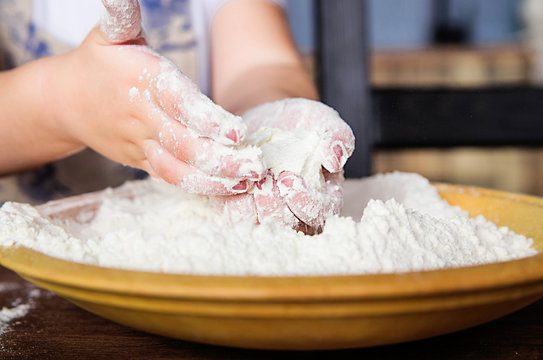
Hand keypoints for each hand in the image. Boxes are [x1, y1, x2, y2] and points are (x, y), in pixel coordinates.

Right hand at [49, 0, 264, 194]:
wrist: (63, 102)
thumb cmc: (98, 62)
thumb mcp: (109, 34)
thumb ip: (122, 14)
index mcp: (140, 81)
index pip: (177, 102)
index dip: (206, 119)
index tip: (236, 132)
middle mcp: (141, 116)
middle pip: (183, 144)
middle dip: (220, 158)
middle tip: (254, 165)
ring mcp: (140, 144)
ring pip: (177, 168)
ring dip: (212, 179)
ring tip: (245, 182)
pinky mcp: (140, 162)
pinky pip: (170, 177)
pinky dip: (197, 186)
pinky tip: (225, 189)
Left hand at [218, 98, 353, 232]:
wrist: (269, 118)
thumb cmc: (304, 123)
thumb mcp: (325, 123)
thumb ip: (336, 138)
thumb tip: (334, 159)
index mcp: (324, 199)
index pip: (319, 214)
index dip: (305, 202)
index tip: (290, 180)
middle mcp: (296, 212)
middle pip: (287, 226)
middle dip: (275, 207)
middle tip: (264, 185)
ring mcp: (267, 212)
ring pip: (258, 225)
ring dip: (251, 209)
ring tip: (247, 183)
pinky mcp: (240, 206)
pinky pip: (233, 215)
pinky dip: (230, 201)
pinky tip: (231, 180)